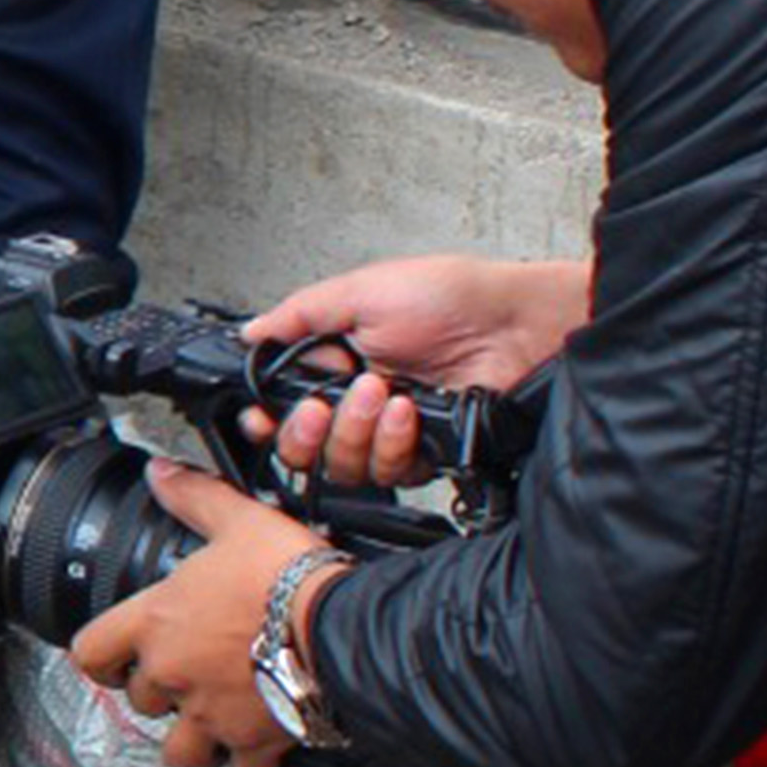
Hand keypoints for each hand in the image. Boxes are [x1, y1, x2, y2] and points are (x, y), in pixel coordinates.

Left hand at [64, 470, 333, 766]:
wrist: (342, 624)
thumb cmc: (290, 575)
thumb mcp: (238, 521)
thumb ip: (195, 498)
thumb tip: (163, 474)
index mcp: (158, 624)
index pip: (91, 654)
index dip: (102, 658)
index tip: (117, 659)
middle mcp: (176, 675)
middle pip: (142, 702)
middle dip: (163, 694)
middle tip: (191, 677)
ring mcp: (213, 716)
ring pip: (181, 753)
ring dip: (196, 743)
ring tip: (216, 726)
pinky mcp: (257, 744)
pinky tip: (266, 759)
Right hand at [246, 253, 590, 484]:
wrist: (515, 328)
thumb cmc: (450, 298)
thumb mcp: (362, 292)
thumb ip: (300, 314)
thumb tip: (251, 332)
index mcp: (335, 360)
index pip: (283, 404)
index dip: (270, 419)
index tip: (266, 416)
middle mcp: (357, 400)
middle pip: (305, 447)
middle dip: (310, 431)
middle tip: (324, 407)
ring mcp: (389, 431)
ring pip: (344, 466)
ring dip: (358, 432)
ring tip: (383, 394)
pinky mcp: (422, 453)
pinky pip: (390, 474)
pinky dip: (396, 444)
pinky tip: (411, 412)